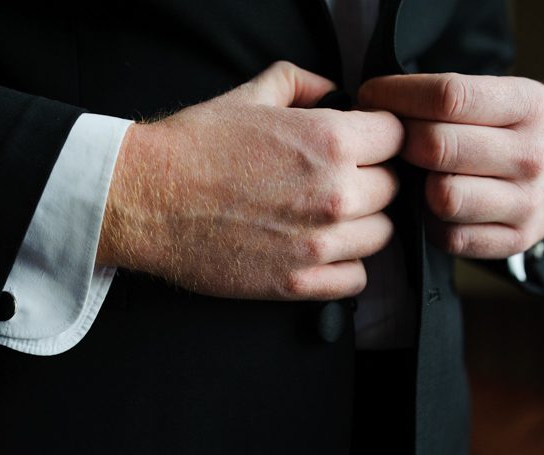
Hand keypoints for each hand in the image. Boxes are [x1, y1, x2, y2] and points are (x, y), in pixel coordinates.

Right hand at [96, 61, 404, 300]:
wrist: (144, 199)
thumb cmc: (191, 148)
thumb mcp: (249, 96)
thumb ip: (301, 84)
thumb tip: (331, 90)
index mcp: (330, 140)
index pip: (398, 138)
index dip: (379, 138)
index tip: (362, 146)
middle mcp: (334, 193)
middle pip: (393, 189)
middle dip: (369, 181)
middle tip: (336, 181)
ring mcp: (317, 242)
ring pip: (380, 236)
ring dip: (360, 225)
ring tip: (326, 217)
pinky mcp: (297, 282)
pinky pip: (356, 279)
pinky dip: (345, 266)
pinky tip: (320, 250)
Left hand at [359, 73, 543, 258]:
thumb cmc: (523, 128)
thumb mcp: (504, 95)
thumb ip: (449, 98)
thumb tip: (376, 103)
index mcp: (527, 106)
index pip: (448, 97)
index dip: (397, 96)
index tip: (371, 96)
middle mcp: (530, 155)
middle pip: (436, 148)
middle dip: (399, 142)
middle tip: (389, 141)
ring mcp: (525, 202)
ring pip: (442, 196)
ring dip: (416, 186)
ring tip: (415, 175)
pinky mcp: (514, 239)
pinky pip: (449, 237)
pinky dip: (430, 223)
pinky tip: (432, 207)